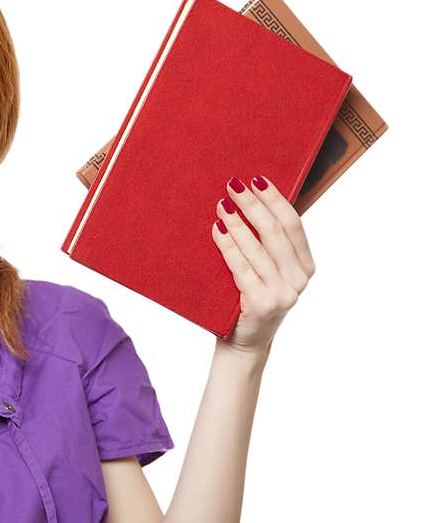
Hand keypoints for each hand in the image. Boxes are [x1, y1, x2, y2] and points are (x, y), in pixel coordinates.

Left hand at [211, 175, 315, 355]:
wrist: (242, 343)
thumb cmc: (248, 299)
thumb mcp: (266, 271)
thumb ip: (267, 245)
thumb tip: (248, 200)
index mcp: (305, 266)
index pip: (293, 224)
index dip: (275, 199)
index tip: (256, 179)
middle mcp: (299, 279)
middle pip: (275, 231)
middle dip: (253, 205)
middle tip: (232, 185)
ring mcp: (283, 293)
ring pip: (258, 248)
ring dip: (238, 222)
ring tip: (222, 204)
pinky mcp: (262, 304)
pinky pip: (242, 268)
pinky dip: (229, 246)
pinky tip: (217, 230)